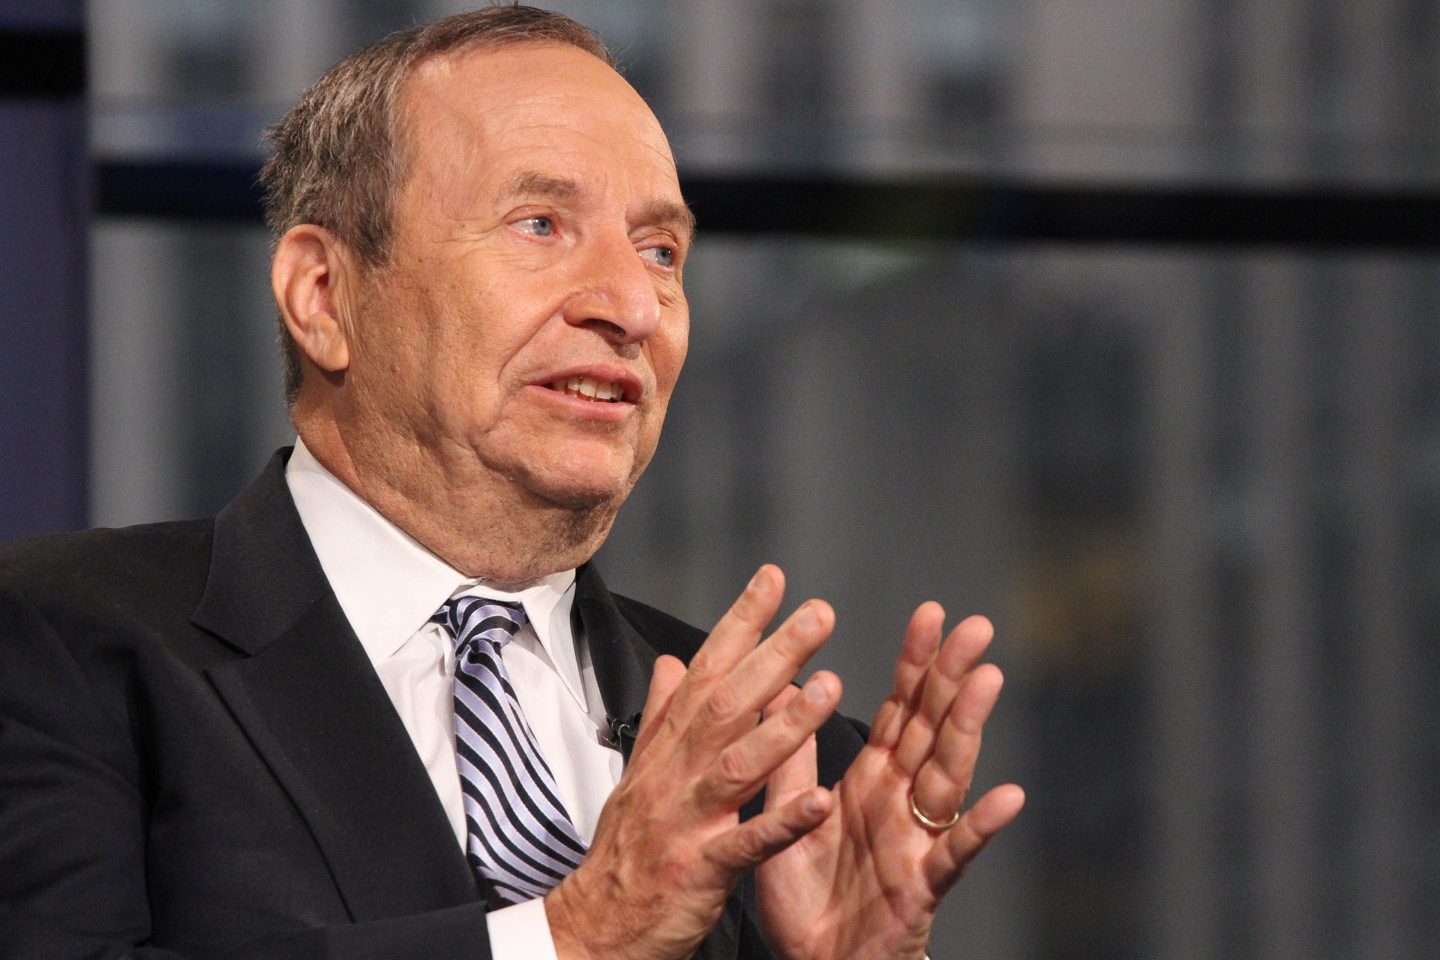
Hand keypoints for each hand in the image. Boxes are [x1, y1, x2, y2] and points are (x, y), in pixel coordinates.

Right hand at [546, 565, 843, 959]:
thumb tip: (671, 661)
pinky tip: (819, 800)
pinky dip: (782, 822)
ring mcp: (687, 819)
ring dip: (786, 725)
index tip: (774, 579)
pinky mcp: (701, 868)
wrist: (594, 929)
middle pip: (727, 702)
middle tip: (819, 615)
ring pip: (739, 762)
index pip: (706, 670)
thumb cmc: (625, 852)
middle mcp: (676, 773)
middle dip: (774, 655)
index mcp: (668, 748)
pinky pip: (746, 842)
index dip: (740, 622)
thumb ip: (661, 716)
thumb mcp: (638, 774)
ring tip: (831, 688)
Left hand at [756, 604, 1024, 959]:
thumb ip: (790, 756)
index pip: (899, 708)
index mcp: (870, 779)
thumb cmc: (806, 897)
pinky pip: (955, 853)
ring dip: (969, 726)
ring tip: (988, 679)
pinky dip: (981, 825)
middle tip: (974, 626)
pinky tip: (1007, 797)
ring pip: (947, 772)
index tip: (931, 613)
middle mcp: (901, 800)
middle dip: (951, 676)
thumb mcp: (785, 813)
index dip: (916, 662)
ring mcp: (917, 839)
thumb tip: (787, 686)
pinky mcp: (922, 886)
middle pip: (932, 727)